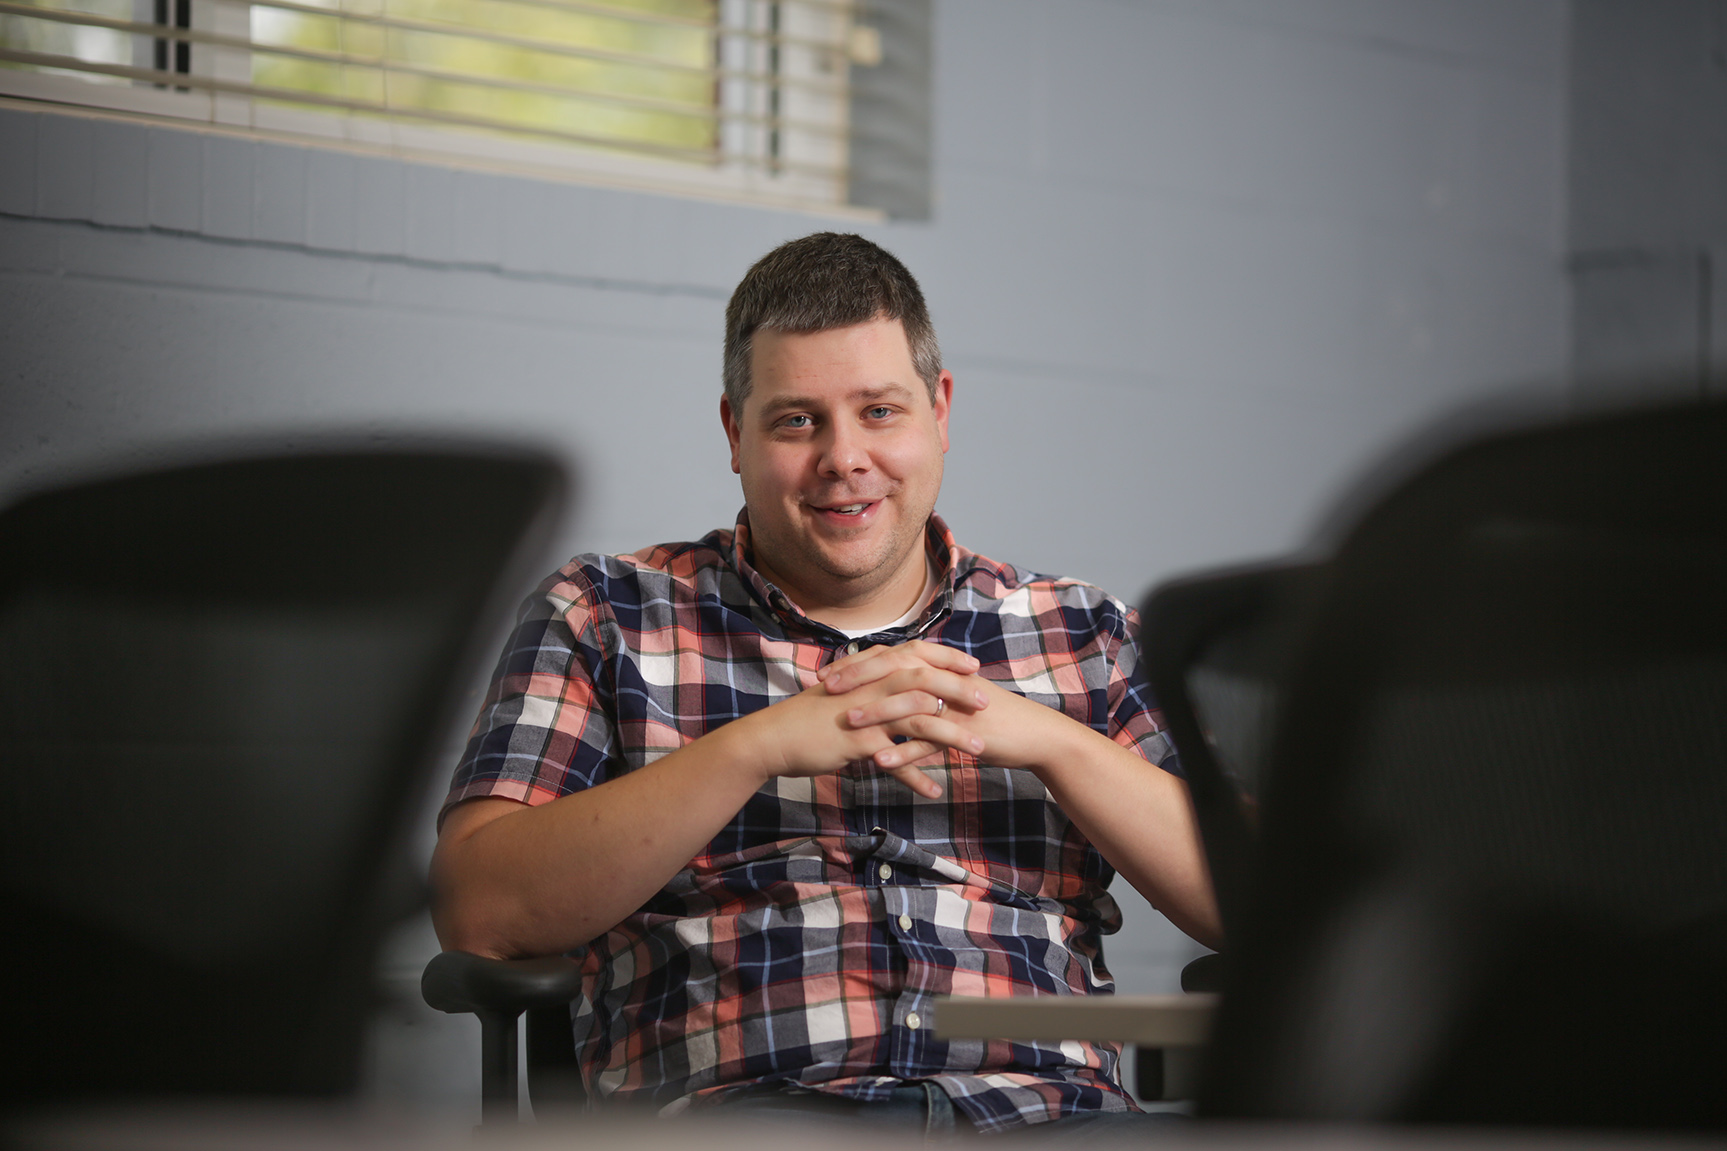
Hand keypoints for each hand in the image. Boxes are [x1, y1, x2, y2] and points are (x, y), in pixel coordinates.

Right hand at [736, 641, 985, 798]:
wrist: (774, 737)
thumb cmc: (810, 716)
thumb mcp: (845, 692)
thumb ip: (871, 684)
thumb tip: (895, 681)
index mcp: (870, 672)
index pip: (917, 656)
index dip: (948, 659)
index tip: (974, 667)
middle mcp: (871, 687)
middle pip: (926, 683)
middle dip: (960, 692)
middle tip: (987, 703)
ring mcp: (866, 715)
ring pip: (918, 721)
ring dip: (951, 737)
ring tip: (977, 751)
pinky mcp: (858, 743)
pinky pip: (895, 762)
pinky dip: (917, 777)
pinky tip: (935, 791)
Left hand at [821, 641, 1071, 776]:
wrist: (1034, 734)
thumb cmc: (991, 718)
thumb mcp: (956, 696)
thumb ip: (926, 690)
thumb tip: (892, 689)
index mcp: (941, 668)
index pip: (894, 656)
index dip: (860, 662)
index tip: (830, 671)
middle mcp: (947, 680)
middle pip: (897, 671)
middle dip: (860, 678)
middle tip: (828, 688)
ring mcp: (957, 706)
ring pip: (912, 704)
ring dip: (878, 713)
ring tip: (849, 723)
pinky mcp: (966, 733)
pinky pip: (930, 742)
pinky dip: (905, 752)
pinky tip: (880, 761)